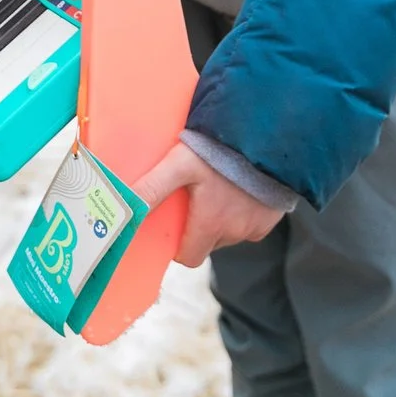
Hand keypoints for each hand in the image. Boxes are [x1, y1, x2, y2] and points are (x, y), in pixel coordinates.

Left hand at [135, 140, 285, 267]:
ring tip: (217, 189)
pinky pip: (252, 223)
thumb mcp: (180, 164)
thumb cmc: (220, 151)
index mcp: (211, 225)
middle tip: (194, 200)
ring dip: (222, 219)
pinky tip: (239, 189)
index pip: (189, 258)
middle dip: (200, 229)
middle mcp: (235, 233)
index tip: (175, 227)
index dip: (179, 247)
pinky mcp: (272, 217)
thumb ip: (152, 187)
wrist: (265, 138)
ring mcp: (256, 226)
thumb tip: (124, 206)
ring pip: (230, 233)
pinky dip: (243, 212)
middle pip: (209, 243)